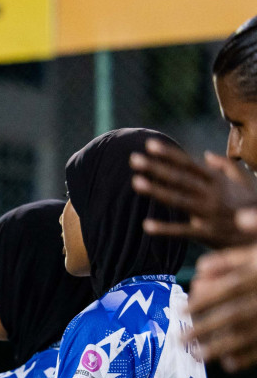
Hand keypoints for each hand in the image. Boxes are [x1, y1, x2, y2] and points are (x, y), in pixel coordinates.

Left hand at [131, 140, 256, 248]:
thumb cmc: (253, 203)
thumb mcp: (245, 180)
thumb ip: (226, 166)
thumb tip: (206, 154)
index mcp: (218, 180)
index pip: (188, 164)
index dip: (169, 154)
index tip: (149, 144)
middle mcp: (212, 193)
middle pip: (179, 178)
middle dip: (156, 168)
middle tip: (133, 158)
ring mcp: (209, 213)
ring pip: (179, 200)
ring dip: (157, 191)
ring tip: (135, 183)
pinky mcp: (207, 234)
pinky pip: (182, 231)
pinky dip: (165, 229)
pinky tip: (146, 225)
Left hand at [189, 243, 256, 370]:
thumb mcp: (254, 254)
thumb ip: (228, 260)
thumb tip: (199, 269)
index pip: (229, 289)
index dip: (204, 300)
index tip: (182, 310)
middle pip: (235, 315)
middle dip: (206, 328)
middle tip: (181, 339)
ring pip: (248, 334)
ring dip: (221, 347)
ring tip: (197, 356)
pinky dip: (247, 358)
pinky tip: (228, 365)